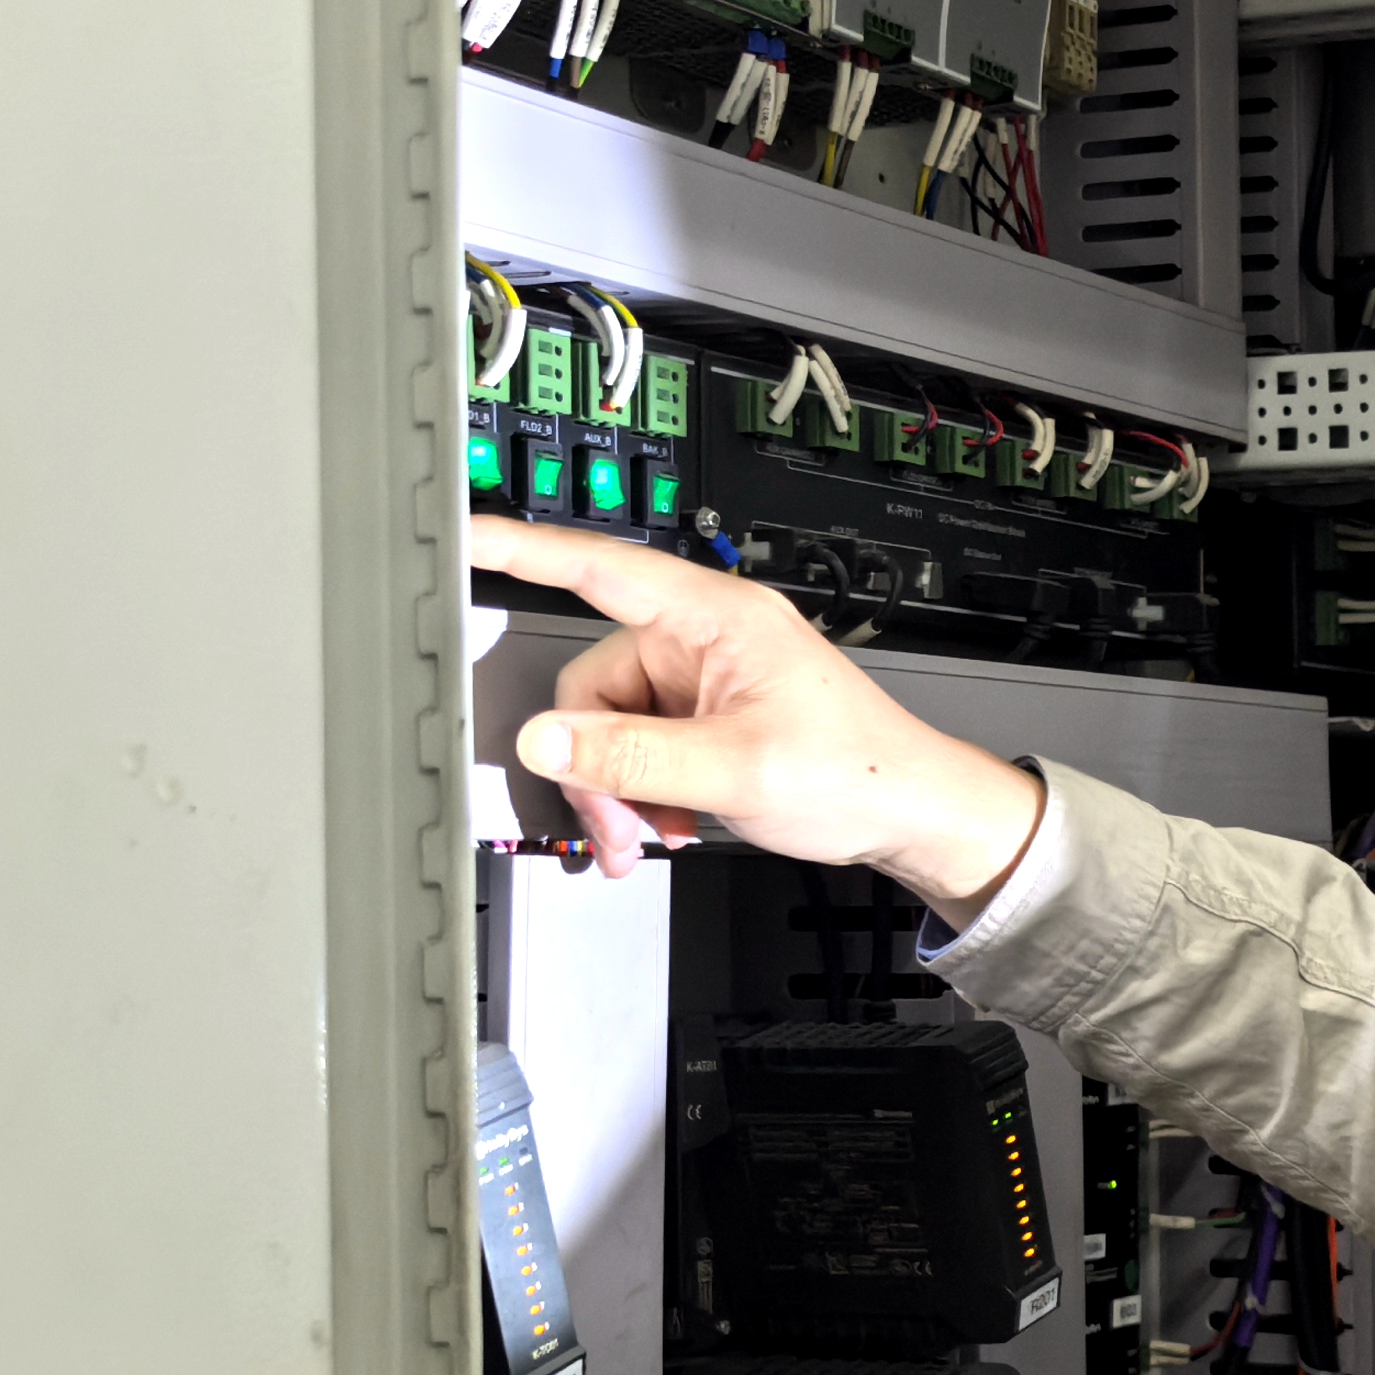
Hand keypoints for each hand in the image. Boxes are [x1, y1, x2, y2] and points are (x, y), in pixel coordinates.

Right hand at [474, 514, 1046, 909]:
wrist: (912, 814)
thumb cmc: (860, 772)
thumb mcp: (734, 770)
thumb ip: (632, 757)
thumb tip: (546, 741)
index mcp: (715, 618)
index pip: (597, 568)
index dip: (521, 550)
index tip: (462, 537)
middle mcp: (701, 639)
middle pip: (589, 685)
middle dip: (593, 765)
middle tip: (620, 825)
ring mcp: (700, 680)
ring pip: (605, 729)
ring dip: (615, 792)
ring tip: (651, 837)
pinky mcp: (702, 718)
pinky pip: (634, 750)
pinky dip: (637, 795)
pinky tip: (666, 826)